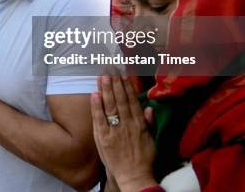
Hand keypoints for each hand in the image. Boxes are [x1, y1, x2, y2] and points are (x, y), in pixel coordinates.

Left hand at [91, 75, 156, 191]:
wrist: (134, 176)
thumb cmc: (143, 159)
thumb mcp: (150, 140)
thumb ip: (148, 123)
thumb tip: (148, 107)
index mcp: (139, 124)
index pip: (132, 101)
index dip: (127, 86)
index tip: (122, 74)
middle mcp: (127, 124)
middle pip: (120, 100)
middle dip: (115, 83)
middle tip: (110, 69)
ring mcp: (115, 130)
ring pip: (110, 106)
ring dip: (106, 90)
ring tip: (102, 76)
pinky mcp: (104, 138)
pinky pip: (100, 119)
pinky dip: (96, 106)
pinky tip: (94, 94)